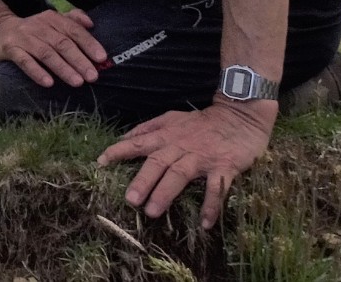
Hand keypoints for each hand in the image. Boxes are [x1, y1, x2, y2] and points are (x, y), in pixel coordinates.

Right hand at [0, 9, 107, 87]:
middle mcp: (38, 26)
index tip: (102, 58)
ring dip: (63, 68)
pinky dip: (37, 72)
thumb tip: (91, 23)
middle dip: (79, 60)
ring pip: (46, 53)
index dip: (89, 43)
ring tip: (77, 82)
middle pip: (62, 43)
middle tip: (93, 76)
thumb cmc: (33, 30)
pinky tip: (48, 83)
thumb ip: (72, 20)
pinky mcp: (10, 49)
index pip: (73, 30)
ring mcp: (24, 38)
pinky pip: (24, 61)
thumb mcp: (52, 21)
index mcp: (52, 19)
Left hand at [96, 99, 274, 228]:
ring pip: (180, 174)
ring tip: (152, 212)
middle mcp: (181, 146)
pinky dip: (211, 205)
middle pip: (158, 162)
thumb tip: (123, 138)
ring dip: (166, 192)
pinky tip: (205, 223)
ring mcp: (202, 157)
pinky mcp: (225, 166)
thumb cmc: (202, 122)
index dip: (119, 151)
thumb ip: (148, 128)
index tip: (100, 162)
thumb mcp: (172, 118)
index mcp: (167, 135)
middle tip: (129, 199)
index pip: (138, 142)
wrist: (240, 116)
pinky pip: (217, 187)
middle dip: (142, 180)